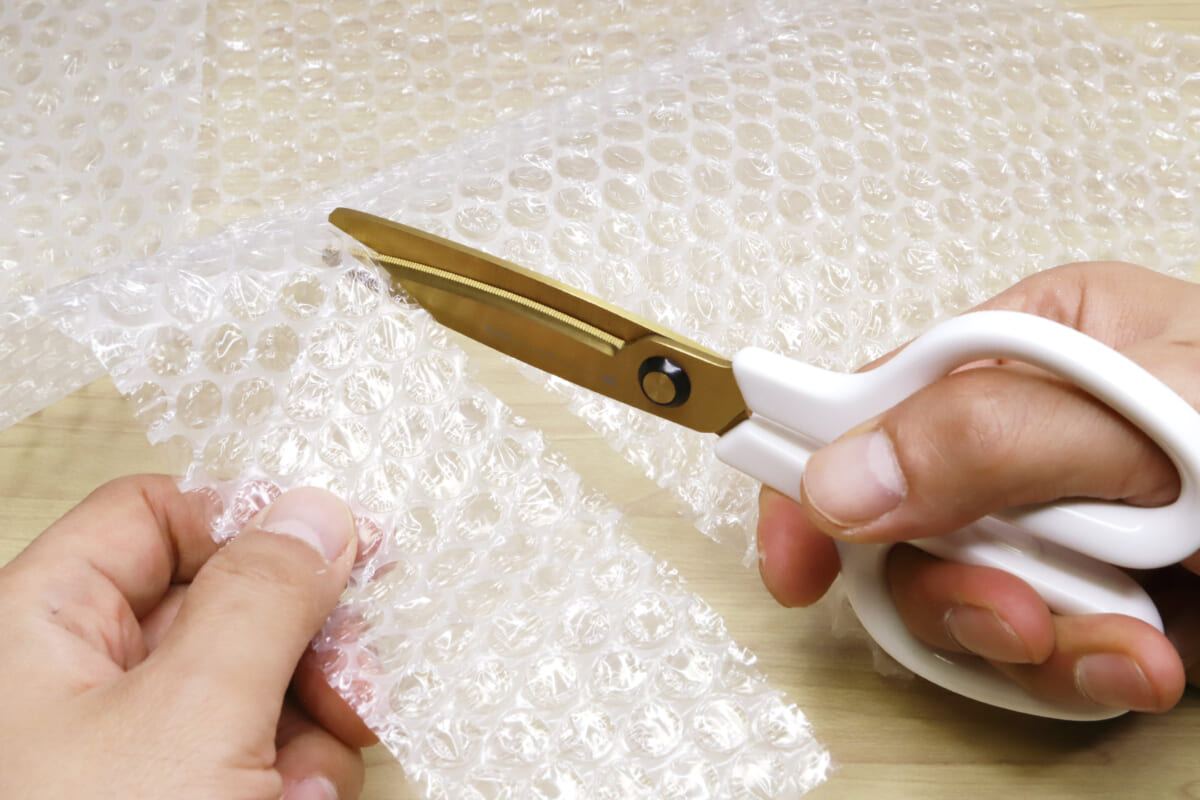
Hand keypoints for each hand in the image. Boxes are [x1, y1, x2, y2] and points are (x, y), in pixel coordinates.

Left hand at [0, 475, 375, 798]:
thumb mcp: (192, 714)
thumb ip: (261, 600)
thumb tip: (315, 517)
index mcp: (42, 628)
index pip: (152, 514)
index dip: (247, 518)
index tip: (333, 539)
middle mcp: (86, 680)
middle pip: (227, 600)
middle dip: (306, 640)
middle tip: (350, 667)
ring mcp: (136, 745)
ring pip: (261, 679)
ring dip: (315, 720)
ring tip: (310, 776)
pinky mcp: (184, 793)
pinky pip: (264, 748)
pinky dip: (299, 774)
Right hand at [757, 262, 1199, 713]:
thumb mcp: (1155, 411)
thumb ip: (988, 434)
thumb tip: (841, 479)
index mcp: (1036, 344)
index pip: (873, 401)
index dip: (814, 476)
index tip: (796, 562)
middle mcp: (1037, 432)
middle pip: (908, 521)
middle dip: (955, 588)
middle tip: (1017, 611)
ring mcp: (1066, 519)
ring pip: (968, 599)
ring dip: (1033, 643)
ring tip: (1123, 642)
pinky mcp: (1103, 594)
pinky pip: (1038, 649)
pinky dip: (1083, 671)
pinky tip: (1146, 660)